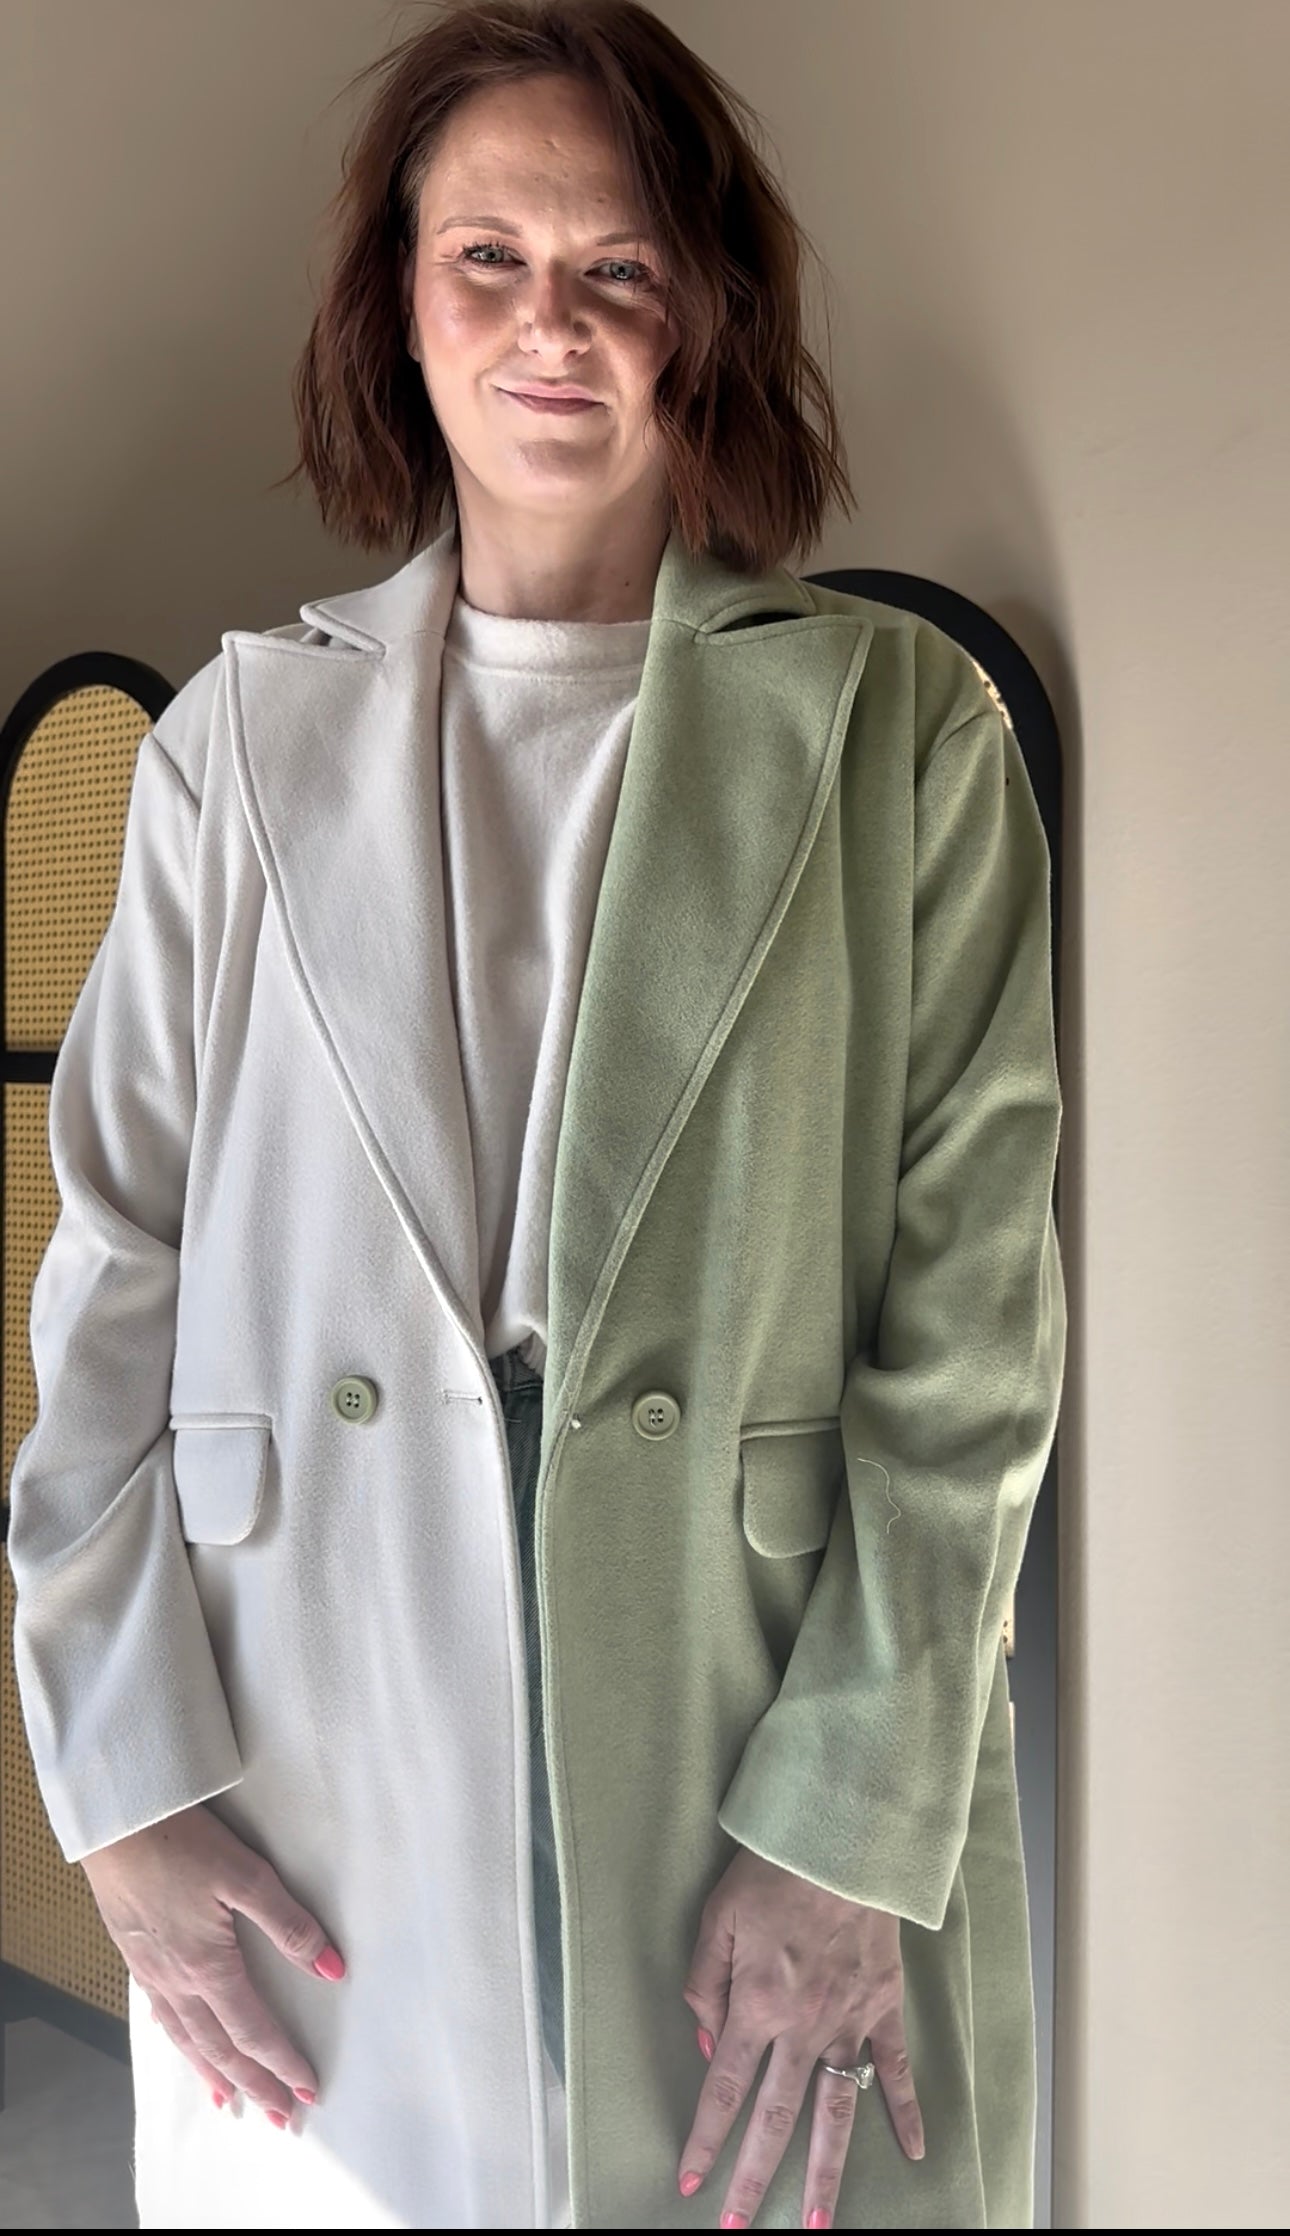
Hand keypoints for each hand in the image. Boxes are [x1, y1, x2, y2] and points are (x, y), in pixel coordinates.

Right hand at [80, 1801, 344, 2124]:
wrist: (117, 1822)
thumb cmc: (180, 1842)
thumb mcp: (246, 1875)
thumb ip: (289, 1924)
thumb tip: (332, 1969)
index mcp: (209, 1967)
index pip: (253, 2031)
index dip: (282, 2062)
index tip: (307, 2090)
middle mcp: (177, 1981)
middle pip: (220, 2048)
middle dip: (254, 2084)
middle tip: (280, 2117)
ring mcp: (152, 1971)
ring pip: (187, 2038)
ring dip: (213, 2074)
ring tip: (230, 2103)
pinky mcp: (135, 1954)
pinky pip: (161, 2015)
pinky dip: (179, 2041)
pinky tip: (183, 2044)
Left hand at [678, 1847, 923, 2228]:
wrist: (839, 1837)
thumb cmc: (770, 1870)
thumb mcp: (715, 1920)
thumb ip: (704, 1988)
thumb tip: (710, 2048)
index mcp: (756, 2005)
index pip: (722, 2090)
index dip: (705, 2141)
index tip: (689, 2185)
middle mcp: (802, 2026)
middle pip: (775, 2119)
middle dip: (754, 2180)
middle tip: (738, 2230)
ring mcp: (849, 2020)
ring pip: (836, 2112)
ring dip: (826, 2172)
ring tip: (816, 2222)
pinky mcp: (884, 2005)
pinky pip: (896, 2068)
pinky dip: (906, 2110)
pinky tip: (914, 2152)